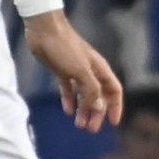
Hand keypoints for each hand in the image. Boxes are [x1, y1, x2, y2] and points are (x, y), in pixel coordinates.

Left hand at [25, 9, 120, 128]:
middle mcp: (90, 71)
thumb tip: (99, 107)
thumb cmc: (64, 47)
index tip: (113, 123)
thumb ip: (91, 89)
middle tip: (90, 129)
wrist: (43, 30)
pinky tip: (67, 110)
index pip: (114, 91)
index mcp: (99, 69)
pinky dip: (69, 100)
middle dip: (97, 113)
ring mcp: (76, 70)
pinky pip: (69, 89)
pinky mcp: (61, 69)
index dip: (115, 107)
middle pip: (99, 96)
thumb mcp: (80, 71)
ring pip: (84, 94)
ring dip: (83, 110)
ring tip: (78, 125)